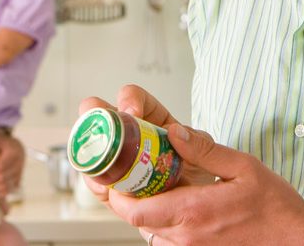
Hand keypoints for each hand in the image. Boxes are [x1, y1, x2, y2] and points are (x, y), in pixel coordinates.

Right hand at [75, 86, 216, 206]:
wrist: (201, 206)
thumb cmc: (203, 174)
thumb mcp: (211, 153)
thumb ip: (200, 143)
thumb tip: (178, 133)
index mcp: (151, 119)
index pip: (134, 98)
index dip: (129, 100)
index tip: (132, 111)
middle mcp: (129, 136)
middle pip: (101, 115)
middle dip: (95, 115)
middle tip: (101, 126)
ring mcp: (117, 160)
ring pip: (93, 148)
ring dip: (92, 152)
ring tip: (101, 162)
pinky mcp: (113, 186)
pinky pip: (98, 181)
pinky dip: (98, 183)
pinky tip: (105, 186)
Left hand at [108, 123, 303, 245]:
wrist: (296, 242)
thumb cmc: (276, 208)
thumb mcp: (244, 166)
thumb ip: (204, 149)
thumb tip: (173, 132)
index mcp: (194, 211)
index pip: (134, 209)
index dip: (117, 192)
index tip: (116, 172)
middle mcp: (187, 237)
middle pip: (136, 221)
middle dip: (128, 197)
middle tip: (131, 173)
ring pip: (149, 232)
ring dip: (146, 210)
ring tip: (155, 186)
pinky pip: (167, 240)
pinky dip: (163, 223)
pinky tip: (176, 204)